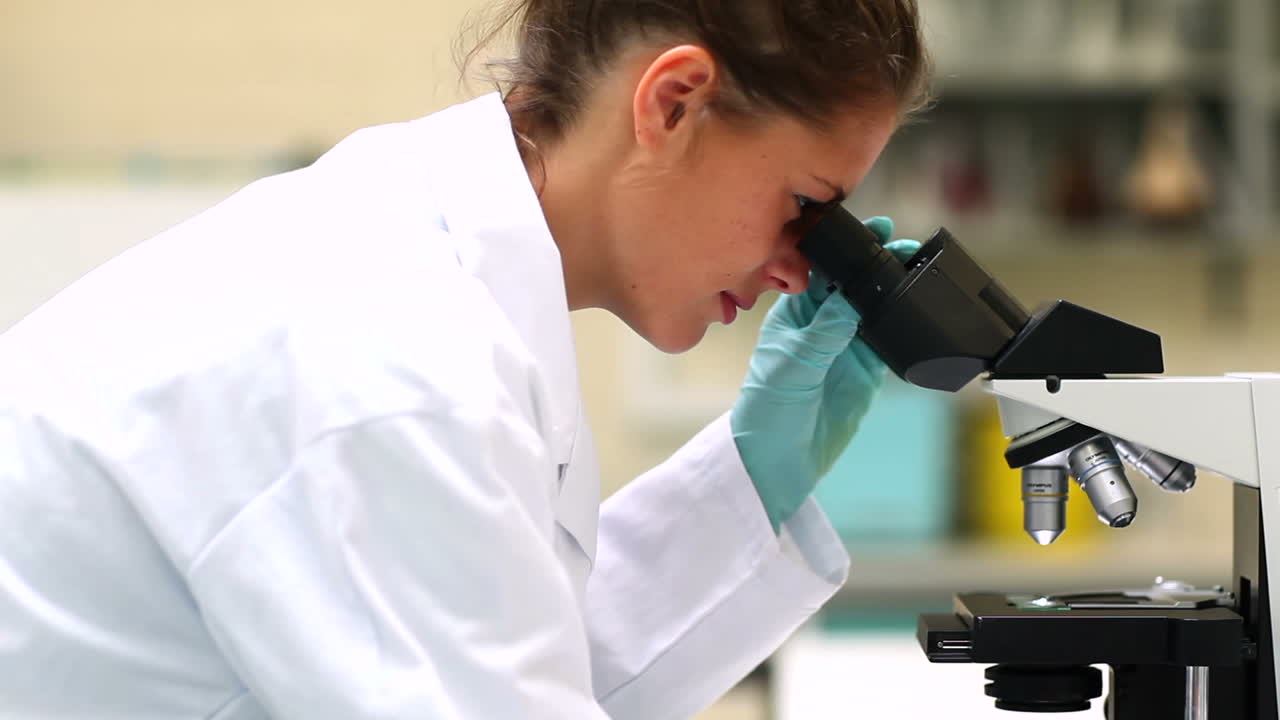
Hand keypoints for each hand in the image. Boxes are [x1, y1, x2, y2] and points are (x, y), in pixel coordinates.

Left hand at [730, 216, 919, 532]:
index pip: (823, 270)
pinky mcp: (863, 370)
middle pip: (853, 284)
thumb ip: (824, 332)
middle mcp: (819, 325)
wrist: (778, 462)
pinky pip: (886, 339)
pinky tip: (917, 307)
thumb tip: (851, 298)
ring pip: (873, 307)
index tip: (874, 231)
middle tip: (906, 247)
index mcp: (793, 314)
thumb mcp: (793, 365)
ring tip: (919, 267)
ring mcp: (843, 347)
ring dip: (893, 289)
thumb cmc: (766, 411)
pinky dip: (901, 323)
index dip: (847, 249)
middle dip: (878, 263)